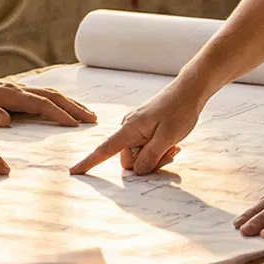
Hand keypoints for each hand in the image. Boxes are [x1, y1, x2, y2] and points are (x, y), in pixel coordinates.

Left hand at [0, 72, 96, 129]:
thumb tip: (6, 120)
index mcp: (10, 94)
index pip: (40, 104)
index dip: (58, 114)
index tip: (74, 124)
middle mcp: (20, 89)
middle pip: (54, 96)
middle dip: (75, 108)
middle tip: (93, 119)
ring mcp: (22, 89)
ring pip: (53, 94)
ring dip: (72, 104)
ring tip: (89, 114)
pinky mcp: (21, 91)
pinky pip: (47, 95)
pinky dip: (62, 101)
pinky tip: (70, 107)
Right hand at [68, 81, 204, 175]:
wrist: (189, 91)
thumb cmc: (179, 110)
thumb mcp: (167, 138)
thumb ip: (151, 157)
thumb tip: (137, 172)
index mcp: (129, 129)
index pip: (104, 150)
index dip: (89, 162)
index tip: (74, 171)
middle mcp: (129, 128)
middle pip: (130, 160)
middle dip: (149, 163)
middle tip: (170, 154)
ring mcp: (137, 128)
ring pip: (140, 156)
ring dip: (157, 157)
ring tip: (174, 147)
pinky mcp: (144, 128)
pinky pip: (146, 148)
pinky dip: (158, 150)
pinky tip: (172, 144)